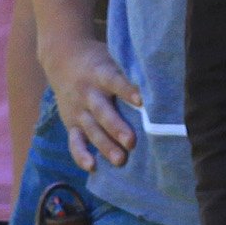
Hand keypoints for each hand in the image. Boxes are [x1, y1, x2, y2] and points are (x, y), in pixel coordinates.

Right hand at [38, 32, 140, 171]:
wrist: (63, 59)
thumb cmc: (99, 61)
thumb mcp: (111, 57)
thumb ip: (129, 71)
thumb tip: (163, 81)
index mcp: (100, 73)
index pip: (113, 80)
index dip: (126, 90)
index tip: (141, 101)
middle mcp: (88, 92)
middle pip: (102, 111)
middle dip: (116, 127)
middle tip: (131, 142)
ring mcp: (78, 110)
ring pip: (91, 129)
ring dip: (105, 146)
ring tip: (120, 160)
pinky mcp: (71, 124)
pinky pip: (74, 141)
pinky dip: (81, 155)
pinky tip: (92, 166)